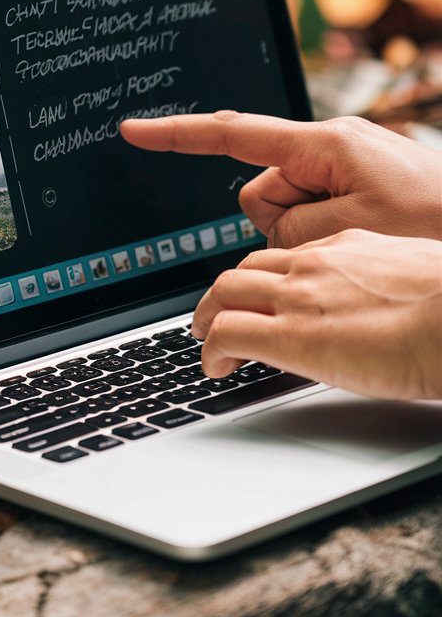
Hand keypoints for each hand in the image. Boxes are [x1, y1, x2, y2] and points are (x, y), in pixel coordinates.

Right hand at [120, 112, 441, 247]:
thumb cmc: (439, 222)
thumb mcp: (354, 227)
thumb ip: (293, 226)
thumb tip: (270, 226)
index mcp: (323, 144)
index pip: (232, 135)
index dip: (177, 136)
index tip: (132, 131)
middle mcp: (329, 148)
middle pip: (261, 192)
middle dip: (284, 220)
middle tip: (339, 235)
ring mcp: (343, 166)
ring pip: (286, 212)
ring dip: (309, 233)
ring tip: (364, 237)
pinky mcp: (356, 184)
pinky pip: (313, 214)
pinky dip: (326, 232)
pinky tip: (368, 236)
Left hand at [191, 230, 441, 399]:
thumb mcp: (413, 278)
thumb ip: (384, 285)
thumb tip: (388, 308)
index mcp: (347, 247)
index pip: (288, 256)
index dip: (264, 277)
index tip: (260, 295)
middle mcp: (315, 265)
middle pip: (245, 269)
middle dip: (222, 293)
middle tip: (214, 315)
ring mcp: (299, 297)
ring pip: (225, 292)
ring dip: (207, 318)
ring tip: (204, 341)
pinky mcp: (292, 336)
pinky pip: (228, 333)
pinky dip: (210, 350)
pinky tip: (214, 369)